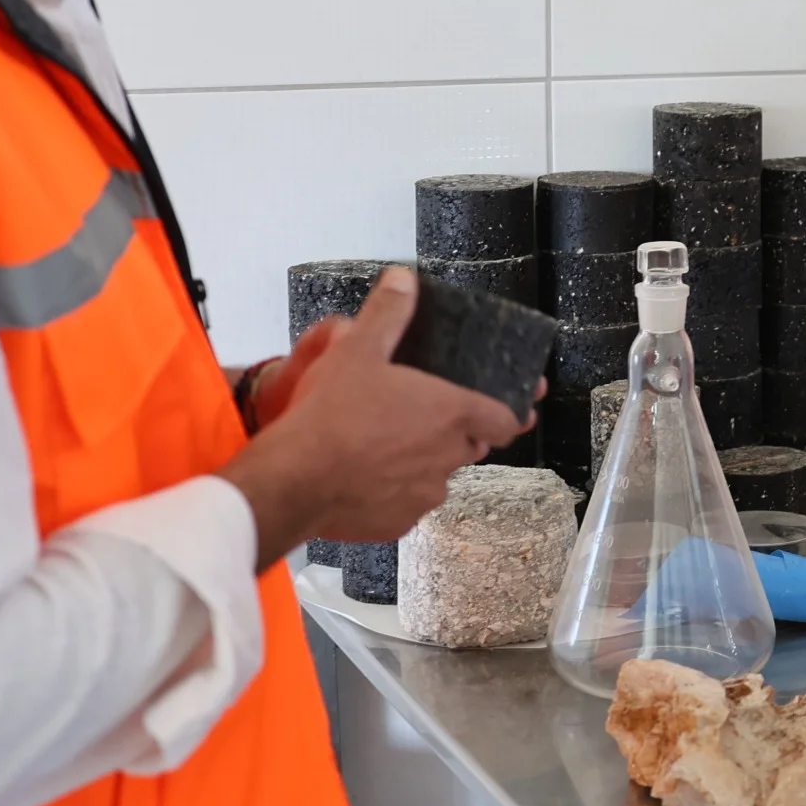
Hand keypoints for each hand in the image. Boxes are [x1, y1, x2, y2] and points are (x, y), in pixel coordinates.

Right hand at [223, 267, 534, 567]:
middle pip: (472, 446)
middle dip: (456, 434)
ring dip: (421, 463)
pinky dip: (392, 492)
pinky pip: (406, 505)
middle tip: (424, 417)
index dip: (510, 413)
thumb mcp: (358, 349)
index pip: (507, 420)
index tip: (511, 410)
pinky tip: (364, 475)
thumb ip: (388, 313)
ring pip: (437, 477)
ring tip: (384, 445)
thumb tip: (403, 280)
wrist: (294, 481)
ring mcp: (424, 495)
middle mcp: (448, 457)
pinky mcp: (398, 524)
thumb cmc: (331, 416)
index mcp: (452, 413)